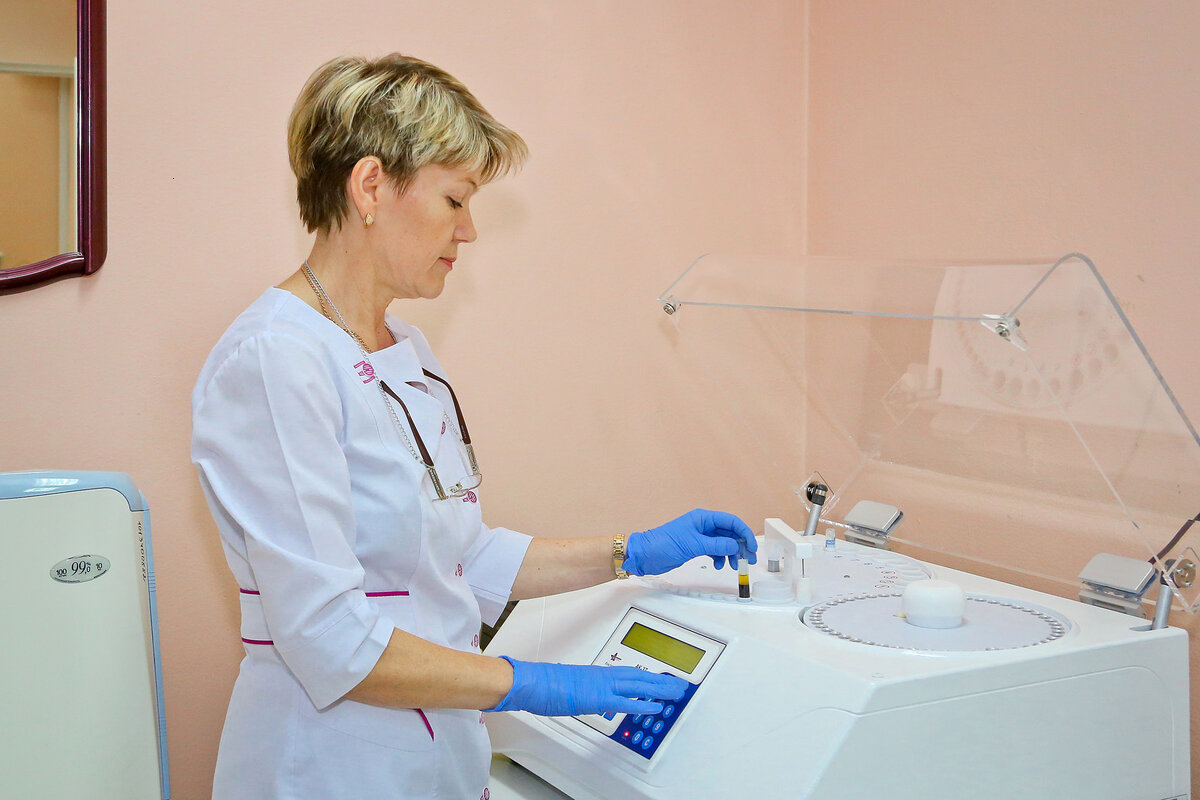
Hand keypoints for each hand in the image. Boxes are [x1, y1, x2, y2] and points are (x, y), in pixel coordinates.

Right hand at [487, 657, 687, 716]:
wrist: (534, 682)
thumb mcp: (570, 687)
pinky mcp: (599, 697)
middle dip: (661, 682)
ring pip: (639, 686)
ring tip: (676, 693)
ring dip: (660, 689)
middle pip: (640, 678)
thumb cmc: (545, 684)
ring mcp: (603, 686)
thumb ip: (584, 691)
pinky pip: (627, 702)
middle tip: (679, 686)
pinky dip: (644, 704)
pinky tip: (657, 707)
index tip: (661, 681)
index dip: (647, 678)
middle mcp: (603, 676)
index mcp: (597, 673)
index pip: (629, 674)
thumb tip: (588, 696)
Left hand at [623, 508, 756, 575]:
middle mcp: (703, 525)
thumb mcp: (693, 545)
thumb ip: (716, 545)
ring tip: (734, 566)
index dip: (744, 532)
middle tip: (748, 559)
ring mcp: (700, 536)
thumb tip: (735, 545)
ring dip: (731, 554)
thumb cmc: (663, 544)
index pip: (731, 521)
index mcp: (703, 518)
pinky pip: (715, 550)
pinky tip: (719, 565)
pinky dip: (720, 558)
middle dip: (741, 545)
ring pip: (723, 543)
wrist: (645, 555)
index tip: (752, 546)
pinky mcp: (696, 546)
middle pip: (729, 533)